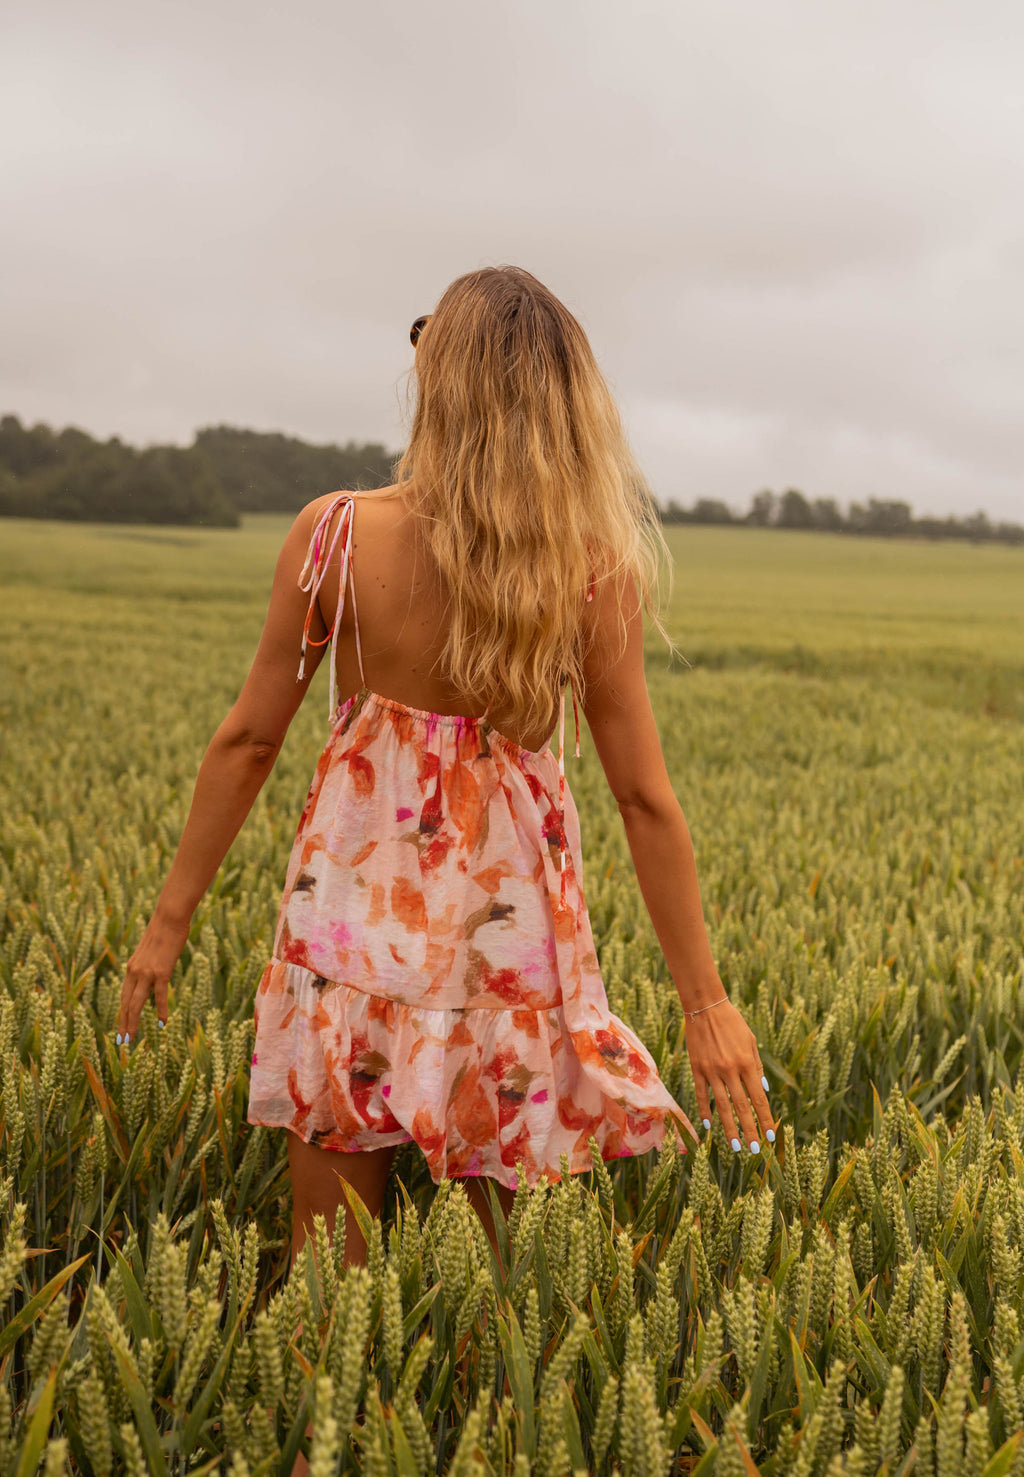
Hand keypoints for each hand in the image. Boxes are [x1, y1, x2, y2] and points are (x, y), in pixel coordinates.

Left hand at [116, 907, 190, 1043]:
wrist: (169, 917)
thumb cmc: (164, 930)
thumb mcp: (151, 950)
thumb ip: (148, 964)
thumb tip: (152, 973)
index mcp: (131, 967)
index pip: (124, 996)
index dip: (123, 1013)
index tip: (122, 1028)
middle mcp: (135, 972)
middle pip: (126, 1003)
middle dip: (124, 1024)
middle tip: (122, 1042)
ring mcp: (147, 973)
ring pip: (136, 1003)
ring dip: (133, 1023)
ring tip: (131, 1039)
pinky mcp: (161, 971)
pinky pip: (159, 996)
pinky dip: (160, 1011)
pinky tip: (162, 1023)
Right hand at [685, 998, 775, 1153]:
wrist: (706, 1007)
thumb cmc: (733, 1022)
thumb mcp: (751, 1041)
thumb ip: (756, 1067)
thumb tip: (762, 1091)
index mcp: (746, 1063)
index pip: (758, 1098)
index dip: (765, 1118)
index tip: (770, 1136)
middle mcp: (730, 1070)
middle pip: (742, 1107)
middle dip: (750, 1130)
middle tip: (754, 1150)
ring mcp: (711, 1071)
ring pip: (722, 1106)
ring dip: (730, 1128)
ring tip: (736, 1146)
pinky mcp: (697, 1069)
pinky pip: (702, 1094)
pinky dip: (705, 1111)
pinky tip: (709, 1125)